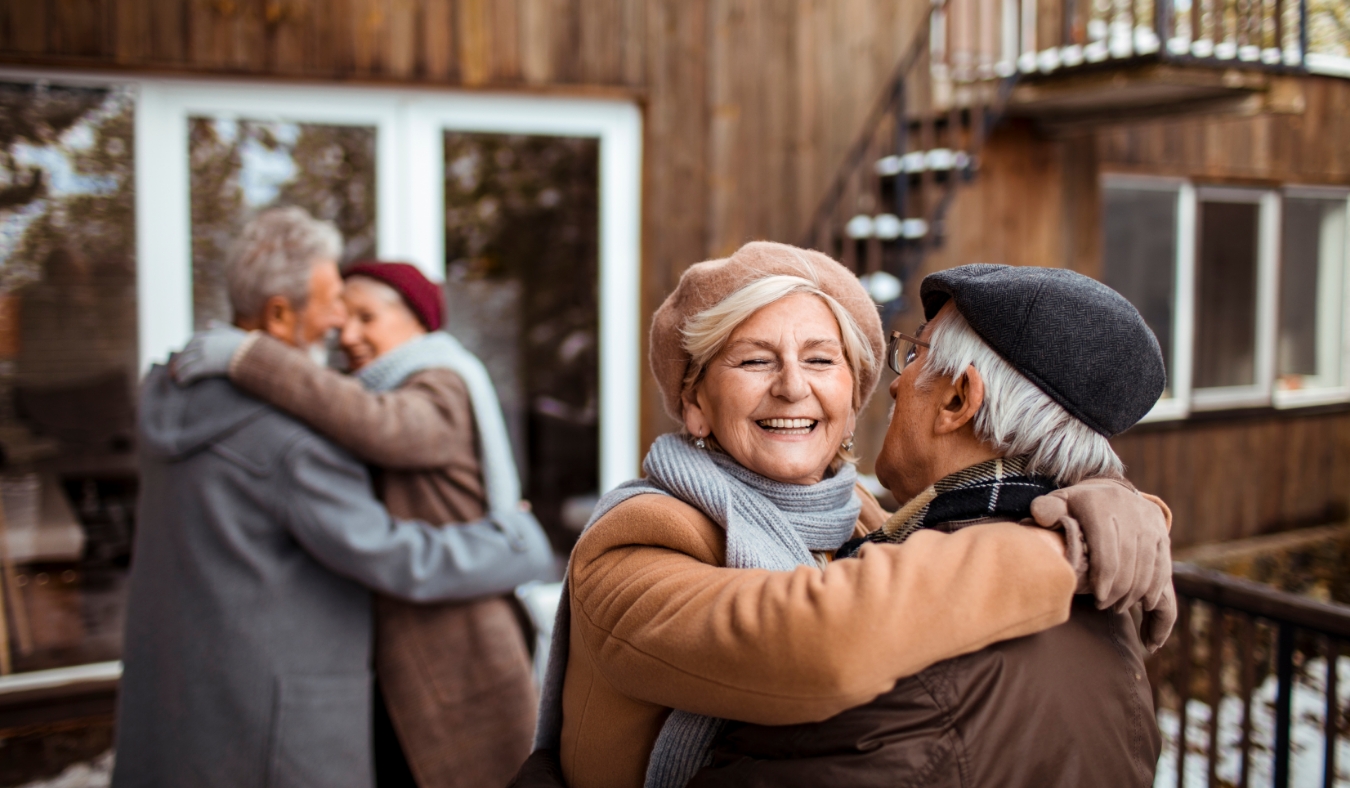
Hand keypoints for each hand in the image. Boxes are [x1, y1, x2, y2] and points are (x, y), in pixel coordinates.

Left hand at [170, 324, 250, 385]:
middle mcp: (204, 343)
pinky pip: (189, 372)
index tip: (182, 357)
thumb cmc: (248, 345)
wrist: (254, 354)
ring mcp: (204, 354)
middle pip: (185, 353)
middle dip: (179, 362)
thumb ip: (221, 327)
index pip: (191, 341)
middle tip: (174, 370)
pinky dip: (184, 378)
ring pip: (185, 363)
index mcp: (210, 335)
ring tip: (177, 379)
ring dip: (179, 371)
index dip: (185, 350)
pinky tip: (182, 384)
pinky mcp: (205, 365)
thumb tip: (209, 324)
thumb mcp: (233, 332)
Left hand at [1029, 478, 1175, 651]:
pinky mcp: (1162, 532)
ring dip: (1136, 593)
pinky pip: (1163, 565)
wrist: (1110, 491)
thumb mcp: (1058, 502)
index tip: (1097, 599)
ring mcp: (1149, 522)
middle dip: (1118, 591)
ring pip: (1148, 568)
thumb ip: (1045, 509)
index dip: (1103, 581)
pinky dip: (1156, 587)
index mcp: (1101, 505)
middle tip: (1104, 605)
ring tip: (1119, 606)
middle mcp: (1130, 511)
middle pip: (1129, 564)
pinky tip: (1145, 603)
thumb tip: (1040, 517)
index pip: (1107, 553)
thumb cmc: (1076, 506)